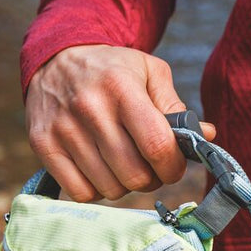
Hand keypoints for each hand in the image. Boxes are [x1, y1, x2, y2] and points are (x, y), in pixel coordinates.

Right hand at [25, 45, 216, 201]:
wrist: (56, 58)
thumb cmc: (113, 69)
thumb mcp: (149, 73)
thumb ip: (177, 107)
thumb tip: (208, 137)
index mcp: (122, 88)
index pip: (157, 147)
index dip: (173, 167)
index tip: (173, 165)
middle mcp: (90, 109)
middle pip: (135, 176)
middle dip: (152, 179)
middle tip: (149, 167)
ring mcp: (63, 129)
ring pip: (110, 189)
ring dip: (124, 185)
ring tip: (123, 165)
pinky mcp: (42, 144)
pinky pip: (80, 193)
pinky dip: (96, 190)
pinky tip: (100, 170)